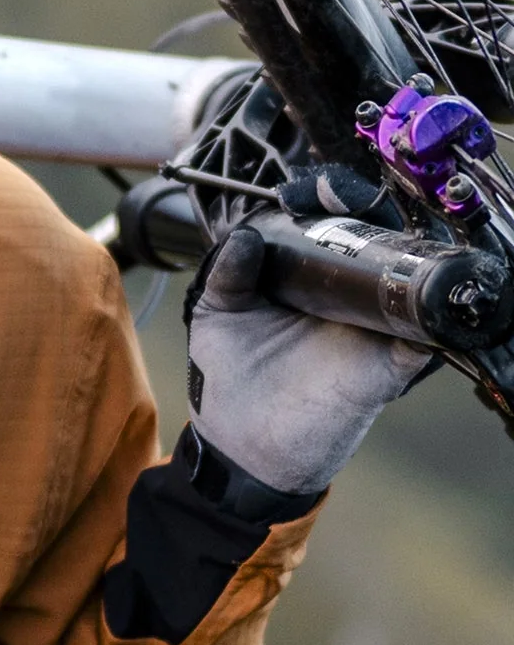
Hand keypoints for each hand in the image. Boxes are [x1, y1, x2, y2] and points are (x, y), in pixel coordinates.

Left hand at [186, 224, 434, 497]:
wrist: (242, 450)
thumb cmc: (230, 382)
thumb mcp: (217, 320)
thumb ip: (227, 277)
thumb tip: (245, 237)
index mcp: (308, 283)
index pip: (332, 230)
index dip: (330, 203)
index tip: (315, 194)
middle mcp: (346, 298)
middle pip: (375, 244)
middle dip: (367, 215)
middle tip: (342, 203)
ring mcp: (372, 327)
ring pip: (407, 276)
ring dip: (400, 252)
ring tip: (373, 235)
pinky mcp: (391, 363)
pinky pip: (425, 332)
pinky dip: (427, 313)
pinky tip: (409, 291)